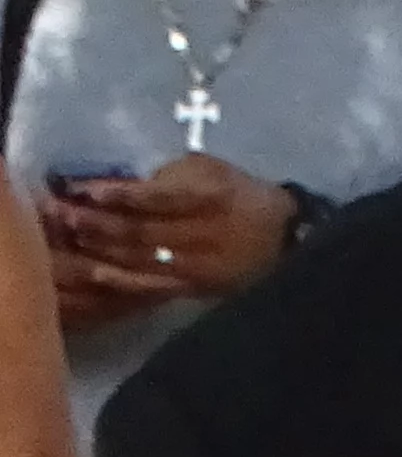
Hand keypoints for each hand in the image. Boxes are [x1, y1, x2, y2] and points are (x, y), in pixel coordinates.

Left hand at [42, 155, 291, 324]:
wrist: (287, 238)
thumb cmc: (241, 194)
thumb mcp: (211, 170)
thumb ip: (168, 176)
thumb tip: (117, 185)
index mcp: (210, 196)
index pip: (154, 197)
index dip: (116, 194)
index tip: (81, 189)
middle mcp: (204, 232)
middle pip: (140, 229)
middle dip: (96, 221)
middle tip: (59, 213)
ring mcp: (200, 264)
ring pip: (140, 258)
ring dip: (100, 249)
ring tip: (69, 236)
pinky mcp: (197, 286)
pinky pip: (153, 284)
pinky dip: (124, 279)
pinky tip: (97, 272)